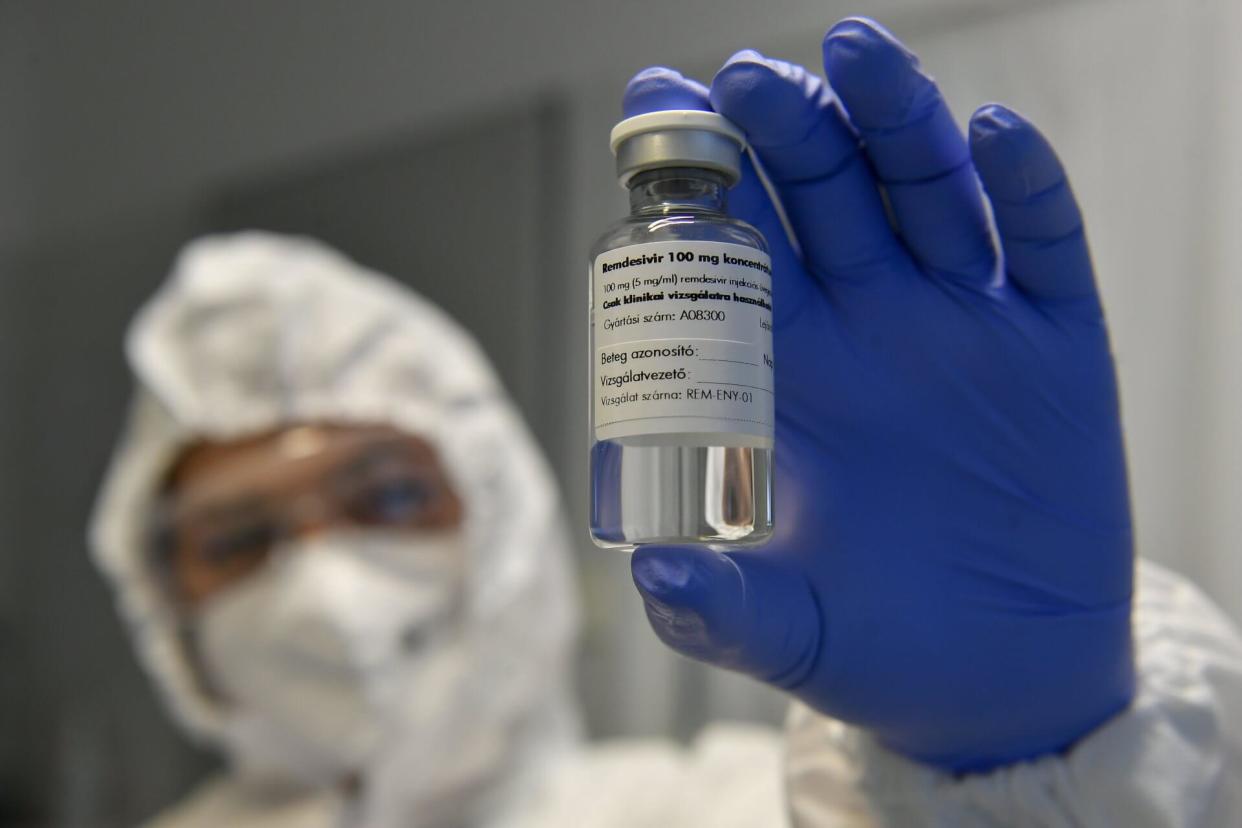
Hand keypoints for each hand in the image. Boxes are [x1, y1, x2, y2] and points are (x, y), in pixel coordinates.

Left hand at [627, 17, 1133, 771]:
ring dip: (894, 119)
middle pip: (824, 194)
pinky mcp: (1056, 348)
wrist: (1000, 678)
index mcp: (790, 374)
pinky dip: (1024, 186)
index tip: (654, 105)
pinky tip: (992, 133)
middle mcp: (873, 327)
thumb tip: (653, 576)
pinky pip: (1045, 246)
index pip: (734, 248)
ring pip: (927, 193)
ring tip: (855, 52)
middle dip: (786, 128)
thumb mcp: (785, 633)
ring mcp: (966, 326)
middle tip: (742, 78)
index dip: (697, 179)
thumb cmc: (875, 644)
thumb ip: (717, 608)